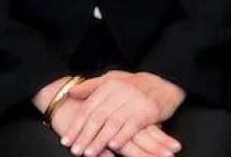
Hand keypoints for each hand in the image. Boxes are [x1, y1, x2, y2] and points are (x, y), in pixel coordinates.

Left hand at [60, 71, 184, 155]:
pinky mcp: (147, 110)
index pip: (88, 108)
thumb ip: (93, 87)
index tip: (66, 140)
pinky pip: (132, 125)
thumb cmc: (135, 86)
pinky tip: (113, 147)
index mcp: (109, 84)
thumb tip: (72, 93)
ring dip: (100, 140)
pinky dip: (122, 136)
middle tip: (75, 151)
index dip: (76, 125)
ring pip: (112, 123)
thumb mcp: (113, 80)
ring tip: (89, 153)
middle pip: (98, 116)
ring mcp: (134, 100)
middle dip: (85, 136)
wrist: (164, 84)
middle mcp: (120, 91)